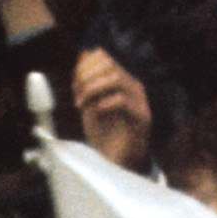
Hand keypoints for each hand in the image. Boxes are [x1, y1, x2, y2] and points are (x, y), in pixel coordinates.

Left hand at [74, 46, 155, 172]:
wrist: (117, 163)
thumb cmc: (104, 135)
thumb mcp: (90, 103)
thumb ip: (87, 81)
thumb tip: (84, 54)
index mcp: (121, 82)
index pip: (104, 57)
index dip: (84, 66)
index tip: (74, 85)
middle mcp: (133, 87)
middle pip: (109, 64)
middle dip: (86, 77)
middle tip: (77, 95)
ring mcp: (140, 101)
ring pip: (116, 78)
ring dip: (92, 89)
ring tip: (83, 105)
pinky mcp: (142, 118)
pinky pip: (122, 100)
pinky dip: (103, 104)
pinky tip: (96, 112)